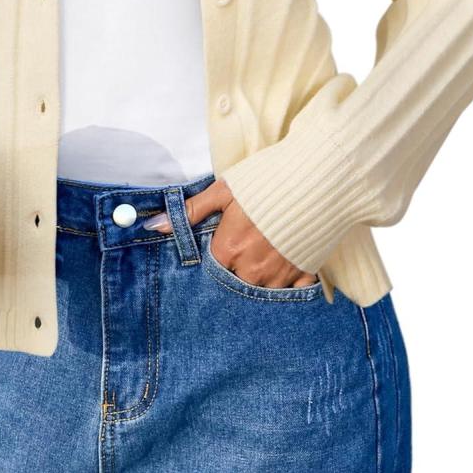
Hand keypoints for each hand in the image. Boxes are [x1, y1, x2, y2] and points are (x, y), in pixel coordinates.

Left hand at [146, 178, 318, 288]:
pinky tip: (286, 273)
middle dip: (235, 273)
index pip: (211, 269)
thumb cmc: (266, 180)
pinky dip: (289, 287)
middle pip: (235, 284)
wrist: (317, 177)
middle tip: (242, 255)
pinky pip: (294, 294)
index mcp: (230, 249)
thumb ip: (191, 211)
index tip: (221, 248)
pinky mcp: (305, 272)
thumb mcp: (224, 190)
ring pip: (262, 292)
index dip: (215, 259)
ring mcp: (280, 274)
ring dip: (259, 281)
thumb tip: (154, 225)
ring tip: (262, 262)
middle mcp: (253, 269)